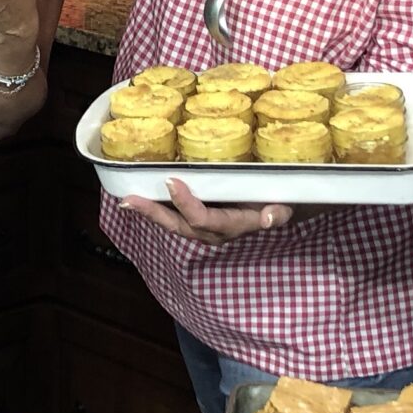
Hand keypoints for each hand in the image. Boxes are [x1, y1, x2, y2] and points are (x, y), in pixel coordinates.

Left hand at [118, 179, 294, 247]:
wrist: (277, 210)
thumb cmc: (279, 203)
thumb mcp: (284, 207)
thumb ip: (278, 213)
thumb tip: (270, 217)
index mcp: (231, 226)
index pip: (203, 219)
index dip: (185, 204)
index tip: (172, 181)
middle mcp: (212, 231)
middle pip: (178, 225)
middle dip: (153, 213)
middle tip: (129, 200)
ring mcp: (203, 226)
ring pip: (172, 222)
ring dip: (149, 211)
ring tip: (127, 199)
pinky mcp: (197, 218)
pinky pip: (173, 215)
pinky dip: (156, 205)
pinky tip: (139, 193)